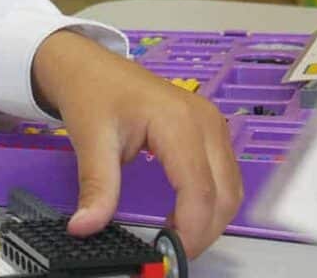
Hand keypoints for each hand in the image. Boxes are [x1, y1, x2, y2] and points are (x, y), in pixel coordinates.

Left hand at [30, 31, 241, 258]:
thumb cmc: (92, 92)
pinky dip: (212, 202)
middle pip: (225, 193)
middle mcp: (205, 122)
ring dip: (211, 218)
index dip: (190, 228)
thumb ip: (96, 187)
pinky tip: (184, 215)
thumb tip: (86, 226)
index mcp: (179, 122)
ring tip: (177, 237)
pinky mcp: (209, 130)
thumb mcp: (90, 140)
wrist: (88, 65)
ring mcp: (212, 124)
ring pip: (230, 187)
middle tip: (174, 252)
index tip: (170, 252)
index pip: (199, 189)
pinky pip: (224, 175)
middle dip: (205, 230)